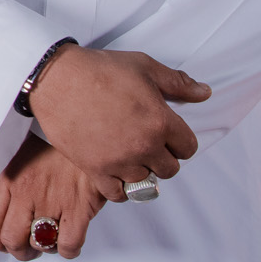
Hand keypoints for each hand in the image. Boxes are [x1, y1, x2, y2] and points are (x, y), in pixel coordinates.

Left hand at [0, 134, 121, 260]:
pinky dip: (69, 250)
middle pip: (11, 238)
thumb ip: (14, 180)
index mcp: (11, 179)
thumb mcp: (25, 155)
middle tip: (29, 249)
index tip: (3, 243)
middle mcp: (28, 192)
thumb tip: (10, 207)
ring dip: (45, 248)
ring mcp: (53, 200)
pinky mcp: (79, 207)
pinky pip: (69, 244)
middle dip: (19, 251)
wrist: (89, 128)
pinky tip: (71, 241)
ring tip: (51, 240)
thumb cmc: (58, 143)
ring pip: (39, 243)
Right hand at [29, 44, 209, 183]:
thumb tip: (204, 92)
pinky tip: (117, 174)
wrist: (56, 79)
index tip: (168, 134)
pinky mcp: (95, 169)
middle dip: (162, 156)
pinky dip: (120, 187)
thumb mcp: (144, 67)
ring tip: (129, 156)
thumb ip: (178, 83)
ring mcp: (119, 161)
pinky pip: (117, 194)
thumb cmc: (99, 69)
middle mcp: (144, 146)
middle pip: (169, 169)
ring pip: (145, 182)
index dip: (180, 140)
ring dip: (141, 170)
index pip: (188, 148)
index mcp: (161, 121)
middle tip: (147, 143)